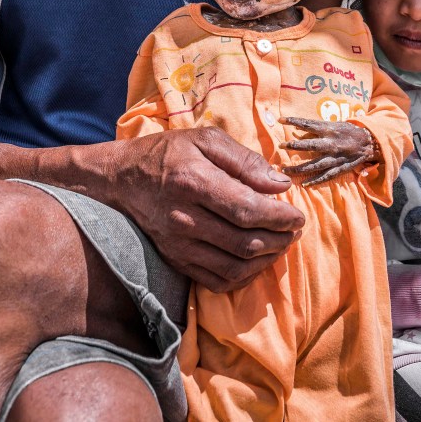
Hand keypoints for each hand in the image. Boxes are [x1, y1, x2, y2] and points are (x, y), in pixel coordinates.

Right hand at [112, 128, 304, 292]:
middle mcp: (185, 219)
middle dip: (280, 239)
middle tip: (295, 229)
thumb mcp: (205, 140)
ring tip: (282, 243)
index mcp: (194, 182)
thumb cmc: (168, 153)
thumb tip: (280, 184)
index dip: (280, 217)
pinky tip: (257, 260)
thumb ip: (245, 160)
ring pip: (235, 267)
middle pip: (245, 242)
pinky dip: (244, 276)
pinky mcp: (176, 262)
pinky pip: (217, 281)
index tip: (298, 216)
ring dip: (267, 260)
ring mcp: (179, 246)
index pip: (247, 210)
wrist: (122, 179)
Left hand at [278, 116, 378, 185]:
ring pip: (314, 165)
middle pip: (310, 145)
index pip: (308, 123)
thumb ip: (318, 128)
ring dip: (299, 168)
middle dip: (294, 146)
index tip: (280, 119)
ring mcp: (335, 157)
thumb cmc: (348, 131)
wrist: (368, 143)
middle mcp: (331, 143)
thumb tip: (298, 129)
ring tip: (285, 170)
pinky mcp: (339, 168)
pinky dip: (315, 181)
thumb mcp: (334, 125)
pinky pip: (325, 176)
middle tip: (280, 146)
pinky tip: (304, 184)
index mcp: (329, 129)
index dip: (293, 121)